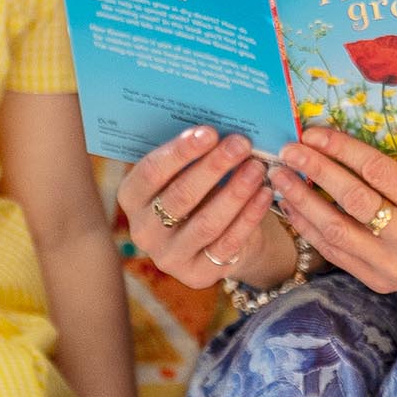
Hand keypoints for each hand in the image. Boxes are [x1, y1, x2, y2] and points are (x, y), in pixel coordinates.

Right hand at [116, 124, 278, 286]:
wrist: (219, 239)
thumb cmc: (201, 192)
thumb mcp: (187, 172)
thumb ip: (194, 153)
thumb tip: (221, 121)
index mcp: (132, 198)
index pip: (151, 172)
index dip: (180, 151)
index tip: (209, 132)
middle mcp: (143, 231)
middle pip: (180, 196)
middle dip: (214, 167)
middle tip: (241, 144)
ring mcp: (169, 257)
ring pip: (206, 222)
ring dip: (236, 192)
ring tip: (258, 168)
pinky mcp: (197, 275)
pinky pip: (227, 244)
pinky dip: (249, 217)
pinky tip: (265, 195)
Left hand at [268, 127, 396, 296]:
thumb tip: (351, 134)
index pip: (378, 173)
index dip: (342, 149)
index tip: (315, 132)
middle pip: (352, 200)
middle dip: (315, 171)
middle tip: (288, 150)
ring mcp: (392, 267)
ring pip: (335, 230)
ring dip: (301, 201)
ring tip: (279, 177)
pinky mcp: (378, 281)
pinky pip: (334, 253)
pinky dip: (309, 227)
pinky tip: (292, 206)